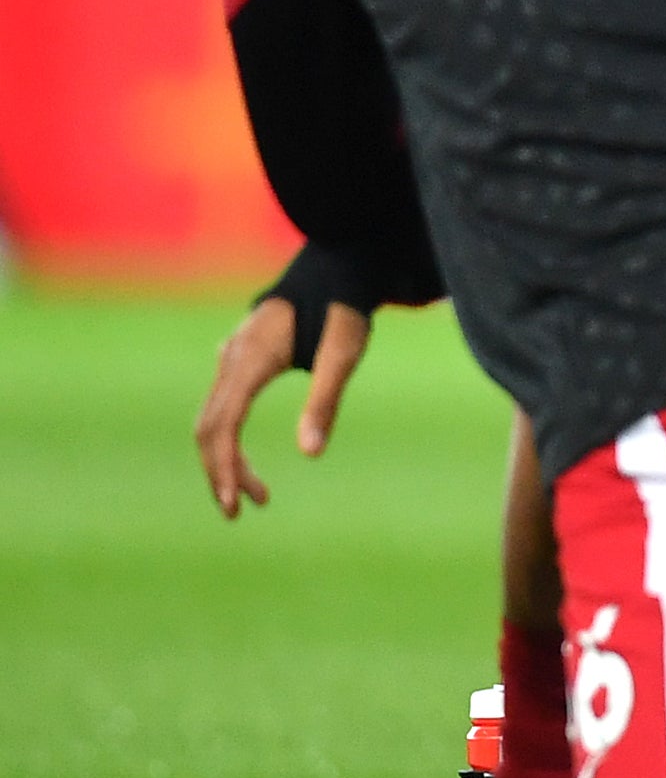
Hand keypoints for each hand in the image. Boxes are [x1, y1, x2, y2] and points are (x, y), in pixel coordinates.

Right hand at [194, 295, 366, 519]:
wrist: (335, 267)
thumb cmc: (343, 310)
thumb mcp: (343, 355)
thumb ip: (325, 401)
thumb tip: (310, 455)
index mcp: (250, 362)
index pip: (223, 425)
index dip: (224, 467)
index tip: (235, 503)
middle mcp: (230, 361)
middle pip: (209, 428)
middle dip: (223, 472)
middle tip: (244, 511)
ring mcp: (230, 359)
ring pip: (213, 419)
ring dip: (227, 458)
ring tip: (258, 495)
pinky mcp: (238, 361)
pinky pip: (221, 407)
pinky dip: (228, 439)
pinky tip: (244, 462)